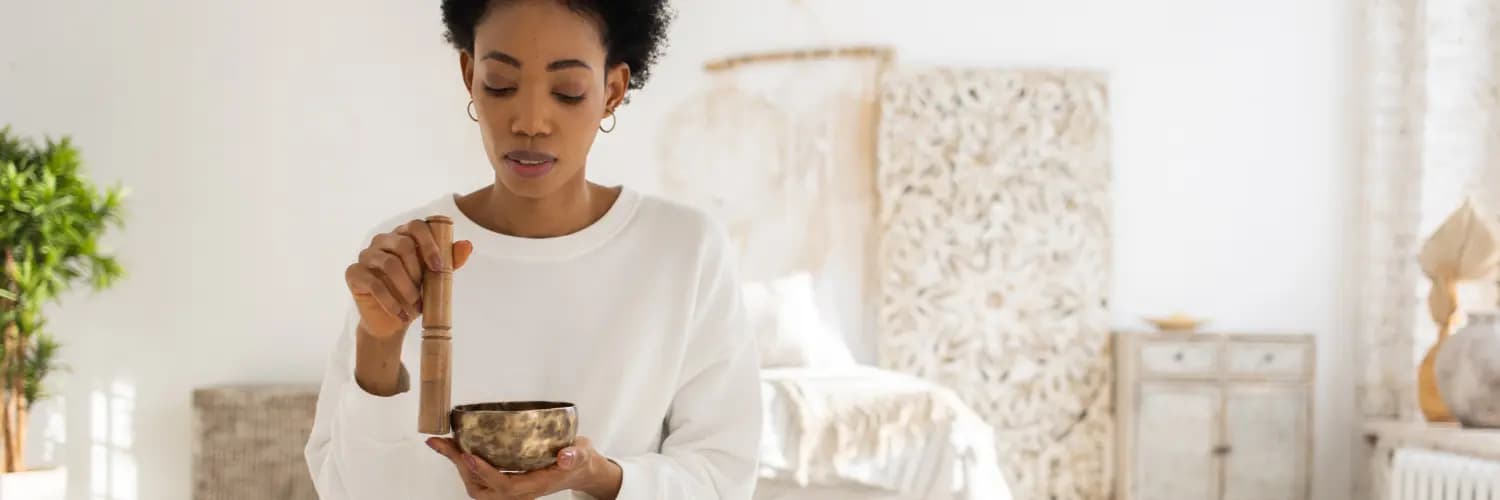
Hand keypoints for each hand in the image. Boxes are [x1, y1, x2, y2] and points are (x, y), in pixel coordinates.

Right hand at [344, 219, 473, 337]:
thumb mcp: (436, 278)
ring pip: (389, 264)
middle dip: (418, 272)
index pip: (417, 226)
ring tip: (415, 307)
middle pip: (403, 244)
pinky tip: (401, 315)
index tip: (439, 268)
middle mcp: (383, 240)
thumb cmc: (416, 293)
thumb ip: (450, 261)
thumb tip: (467, 245)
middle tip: (423, 294)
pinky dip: (391, 302)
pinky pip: (374, 284)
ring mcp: (366, 255)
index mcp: (403, 235)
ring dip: (406, 289)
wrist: (393, 321)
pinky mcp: (354, 273)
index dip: (430, 245)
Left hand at [426, 436, 621, 499]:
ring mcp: (510, 489)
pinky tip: (456, 447)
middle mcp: (518, 492)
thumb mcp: (581, 455)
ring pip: (476, 486)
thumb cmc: (578, 461)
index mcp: (534, 486)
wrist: (580, 471)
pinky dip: (464, 464)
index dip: (485, 472)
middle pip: (481, 488)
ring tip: (444, 444)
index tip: (468, 454)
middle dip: (460, 467)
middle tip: (444, 444)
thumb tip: (566, 455)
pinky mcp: (504, 481)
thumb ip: (574, 455)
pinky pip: (478, 479)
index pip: (505, 485)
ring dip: (458, 466)